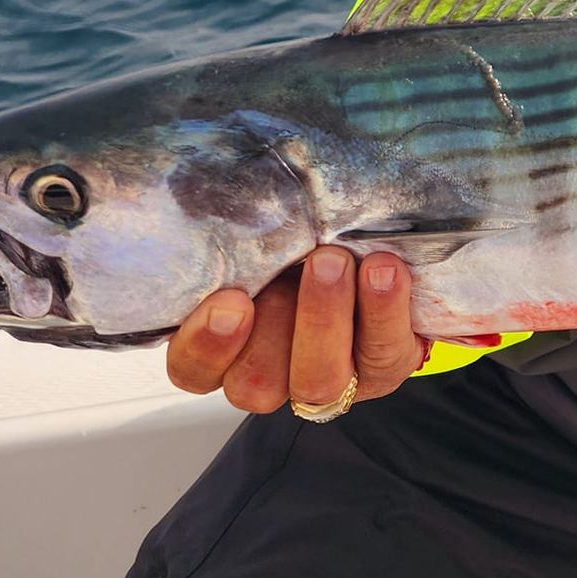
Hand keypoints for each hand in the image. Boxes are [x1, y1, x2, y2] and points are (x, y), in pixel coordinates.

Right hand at [164, 248, 427, 413]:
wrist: (374, 244)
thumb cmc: (298, 234)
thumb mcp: (261, 229)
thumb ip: (238, 228)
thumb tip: (215, 194)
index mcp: (225, 347)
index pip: (192, 369)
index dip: (207, 344)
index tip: (232, 300)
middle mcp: (272, 375)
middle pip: (255, 383)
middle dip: (277, 323)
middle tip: (304, 262)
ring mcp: (329, 378)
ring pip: (318, 379)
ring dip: (326, 316)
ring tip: (337, 259)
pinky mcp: (384, 368)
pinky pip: (384, 353)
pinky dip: (384, 309)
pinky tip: (384, 268)